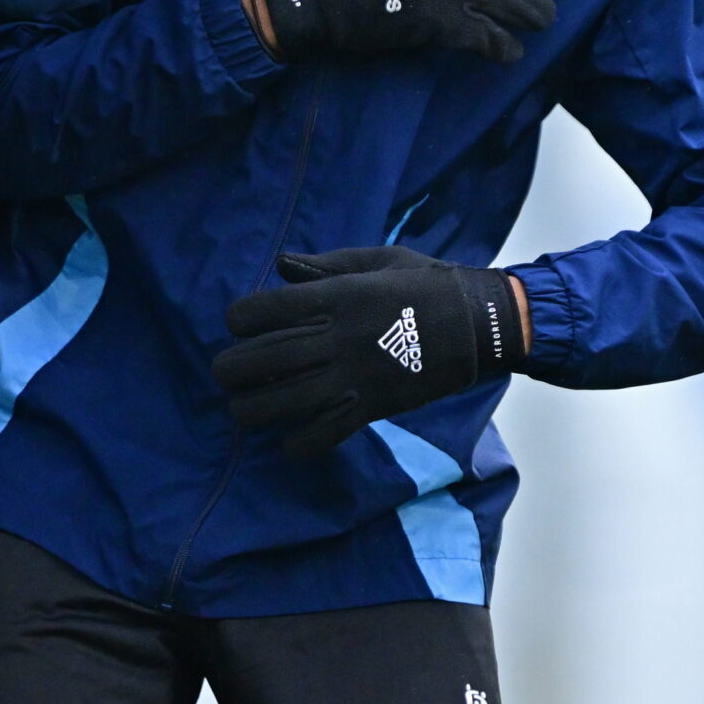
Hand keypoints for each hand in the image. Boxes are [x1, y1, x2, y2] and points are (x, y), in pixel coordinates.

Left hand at [212, 247, 526, 458]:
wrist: (478, 323)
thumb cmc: (424, 284)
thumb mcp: (376, 260)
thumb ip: (324, 265)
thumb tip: (280, 264)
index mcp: (334, 296)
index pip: (262, 310)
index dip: (240, 319)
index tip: (239, 324)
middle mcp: (336, 337)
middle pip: (262, 358)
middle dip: (231, 369)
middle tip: (225, 374)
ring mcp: (352, 375)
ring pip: (283, 401)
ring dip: (252, 410)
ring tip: (242, 409)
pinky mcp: (372, 406)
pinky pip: (325, 433)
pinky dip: (300, 443)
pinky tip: (289, 440)